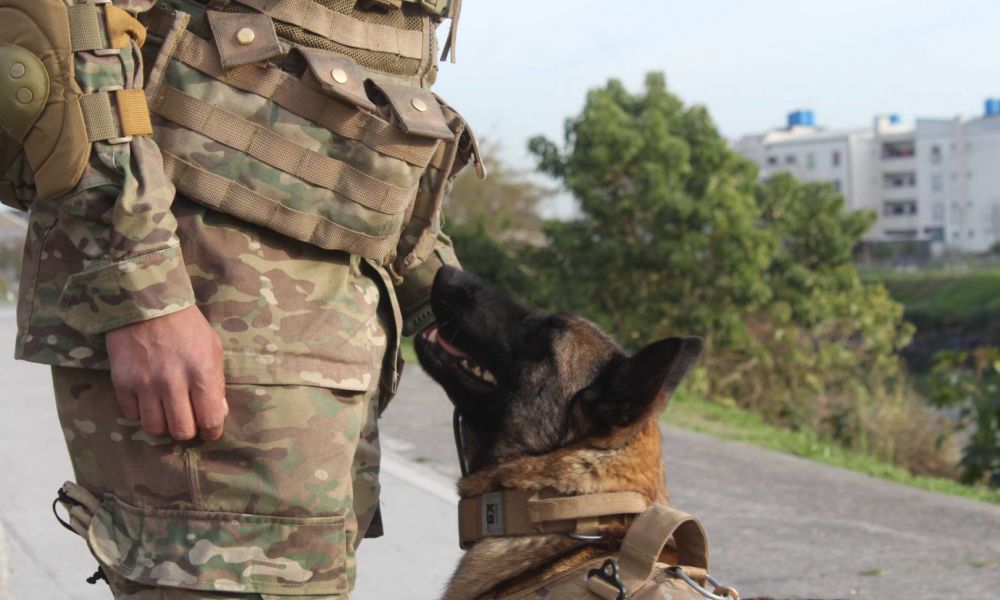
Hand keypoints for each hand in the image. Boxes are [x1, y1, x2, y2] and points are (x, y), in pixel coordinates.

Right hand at [105, 306, 227, 440]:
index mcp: (202, 372)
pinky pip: (133, 415)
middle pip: (181, 431)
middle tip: (188, 420)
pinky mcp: (122, 382)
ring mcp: (145, 383)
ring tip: (167, 412)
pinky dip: (142, 412)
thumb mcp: (212, 348)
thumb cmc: (186, 326)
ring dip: (163, 424)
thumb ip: (217, 382)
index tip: (209, 429)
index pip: (210, 420)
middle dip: (188, 430)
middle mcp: (173, 381)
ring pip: (155, 428)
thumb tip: (218, 413)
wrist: (146, 302)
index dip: (212, 431)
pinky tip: (148, 399)